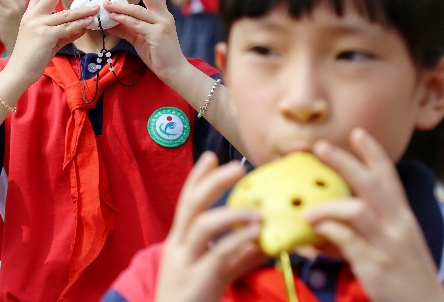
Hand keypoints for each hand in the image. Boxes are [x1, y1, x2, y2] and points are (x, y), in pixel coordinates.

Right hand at [4, 0, 96, 84]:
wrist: (18, 72)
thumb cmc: (31, 57)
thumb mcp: (48, 41)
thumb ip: (64, 33)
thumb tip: (82, 27)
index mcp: (30, 15)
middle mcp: (33, 16)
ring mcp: (38, 24)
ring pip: (66, 14)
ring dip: (82, 10)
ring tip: (95, 7)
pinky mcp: (45, 35)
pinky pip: (67, 28)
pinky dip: (80, 25)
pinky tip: (89, 23)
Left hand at [104, 0, 186, 82]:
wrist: (174, 71)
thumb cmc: (158, 54)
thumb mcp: (139, 38)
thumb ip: (125, 29)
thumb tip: (108, 22)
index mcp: (162, 15)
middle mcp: (164, 16)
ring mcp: (161, 24)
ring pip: (137, 11)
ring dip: (120, 8)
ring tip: (106, 4)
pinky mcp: (156, 34)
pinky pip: (136, 24)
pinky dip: (123, 20)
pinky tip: (113, 18)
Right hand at [156, 152, 263, 301]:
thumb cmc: (193, 300)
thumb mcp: (216, 273)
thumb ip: (238, 255)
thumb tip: (265, 239)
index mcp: (179, 242)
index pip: (185, 202)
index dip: (197, 178)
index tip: (211, 156)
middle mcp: (177, 247)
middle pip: (190, 205)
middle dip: (212, 182)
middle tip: (238, 167)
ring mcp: (184, 263)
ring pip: (202, 226)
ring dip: (231, 213)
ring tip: (258, 210)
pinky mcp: (196, 281)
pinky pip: (217, 254)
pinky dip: (237, 240)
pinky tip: (256, 233)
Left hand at [306, 129, 443, 301]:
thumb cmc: (404, 272)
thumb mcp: (392, 242)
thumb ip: (364, 225)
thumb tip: (324, 215)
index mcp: (402, 215)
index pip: (389, 176)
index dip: (373, 153)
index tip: (357, 132)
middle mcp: (397, 224)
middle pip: (370, 184)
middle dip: (344, 162)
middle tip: (321, 147)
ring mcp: (386, 243)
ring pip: (356, 210)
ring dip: (327, 207)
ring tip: (306, 214)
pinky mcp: (374, 264)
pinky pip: (345, 241)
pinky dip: (326, 234)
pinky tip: (312, 237)